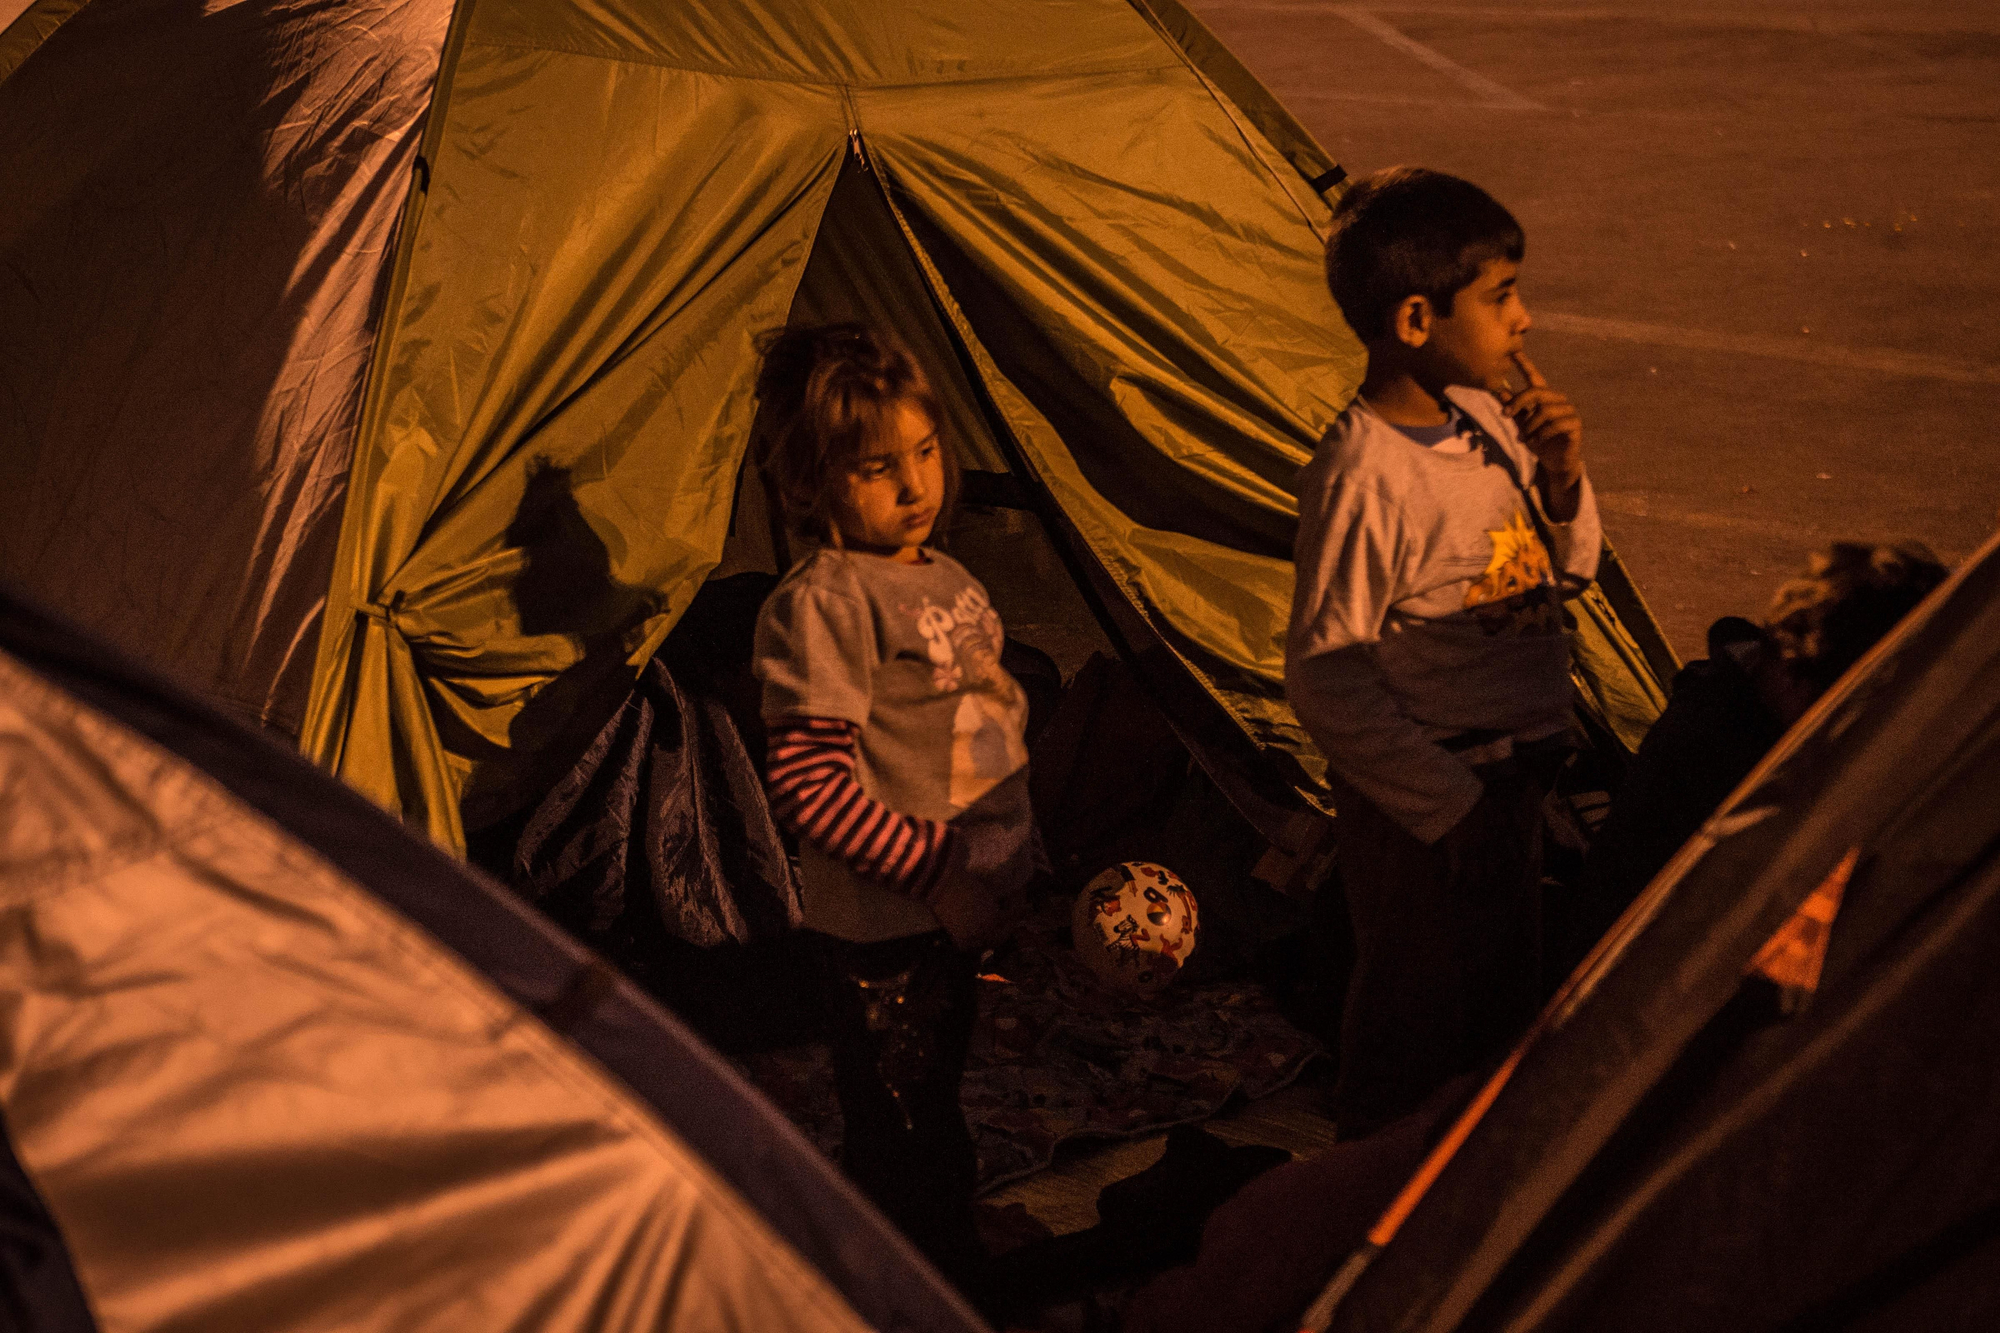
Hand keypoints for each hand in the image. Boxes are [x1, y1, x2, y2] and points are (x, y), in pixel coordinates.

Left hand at [1496, 351, 1583, 512]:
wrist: (1554, 462)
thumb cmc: (1538, 441)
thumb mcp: (1520, 424)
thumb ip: (1512, 408)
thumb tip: (1495, 390)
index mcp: (1544, 398)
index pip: (1534, 377)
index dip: (1525, 364)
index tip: (1515, 351)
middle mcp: (1558, 400)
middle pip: (1537, 392)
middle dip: (1519, 402)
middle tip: (1506, 415)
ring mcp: (1569, 411)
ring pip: (1545, 410)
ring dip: (1529, 426)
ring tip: (1524, 438)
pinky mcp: (1575, 424)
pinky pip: (1556, 424)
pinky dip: (1541, 434)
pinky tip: (1536, 443)